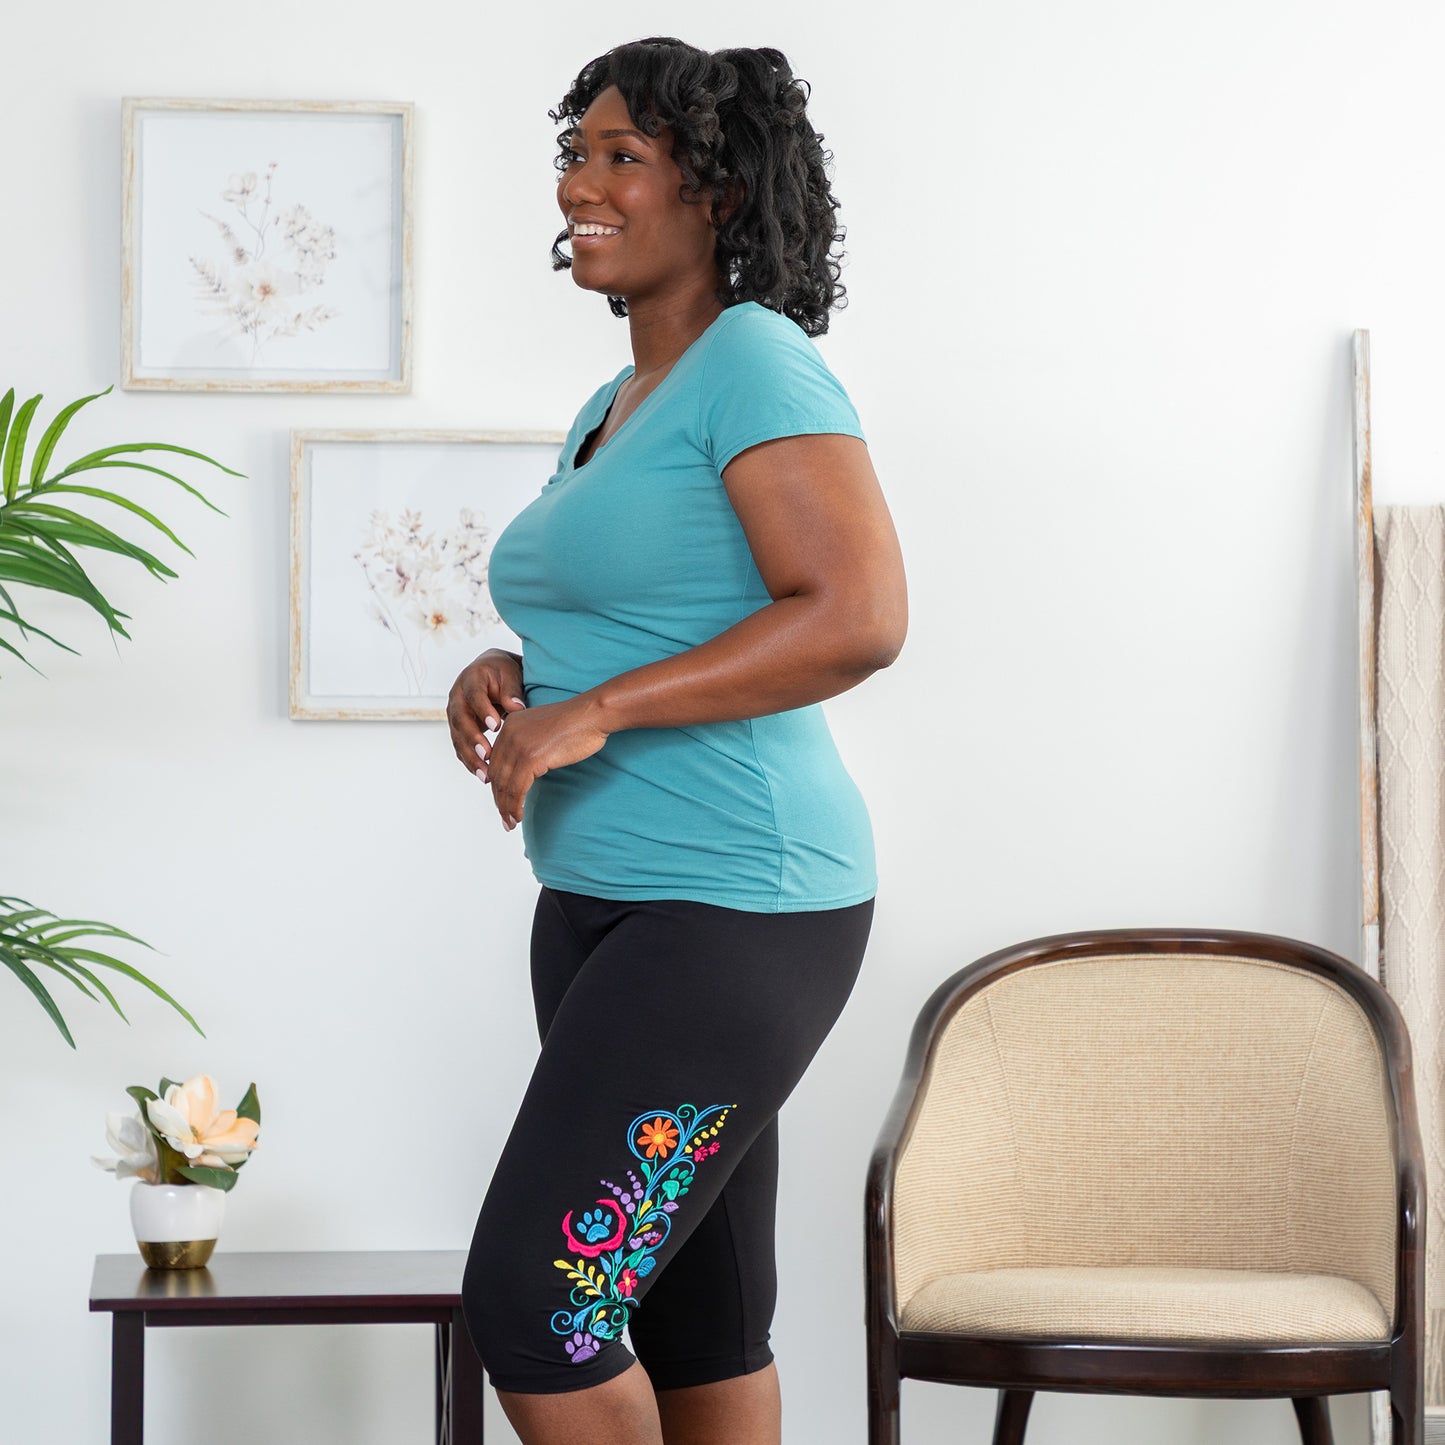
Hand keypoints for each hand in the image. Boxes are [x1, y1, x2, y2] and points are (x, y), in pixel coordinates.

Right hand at [448, 649, 526, 780]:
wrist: (490, 673)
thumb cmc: (503, 673)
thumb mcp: (510, 675)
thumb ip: (511, 691)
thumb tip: (516, 708)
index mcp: (470, 680)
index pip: (474, 695)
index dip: (483, 711)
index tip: (495, 726)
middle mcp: (457, 697)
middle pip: (460, 720)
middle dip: (473, 740)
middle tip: (488, 755)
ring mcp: (454, 714)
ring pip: (458, 738)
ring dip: (470, 757)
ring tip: (486, 774)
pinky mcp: (458, 729)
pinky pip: (461, 747)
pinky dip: (471, 762)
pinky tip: (484, 775)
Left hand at [484, 695, 609, 830]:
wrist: (591, 715)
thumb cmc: (577, 723)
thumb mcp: (544, 729)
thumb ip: (529, 743)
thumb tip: (524, 769)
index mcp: (509, 725)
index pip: (495, 761)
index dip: (497, 785)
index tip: (502, 802)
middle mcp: (508, 734)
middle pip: (496, 774)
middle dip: (498, 799)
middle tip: (504, 818)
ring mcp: (518, 746)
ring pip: (504, 785)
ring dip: (506, 808)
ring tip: (510, 823)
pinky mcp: (530, 758)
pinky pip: (517, 789)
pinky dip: (515, 806)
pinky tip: (519, 816)